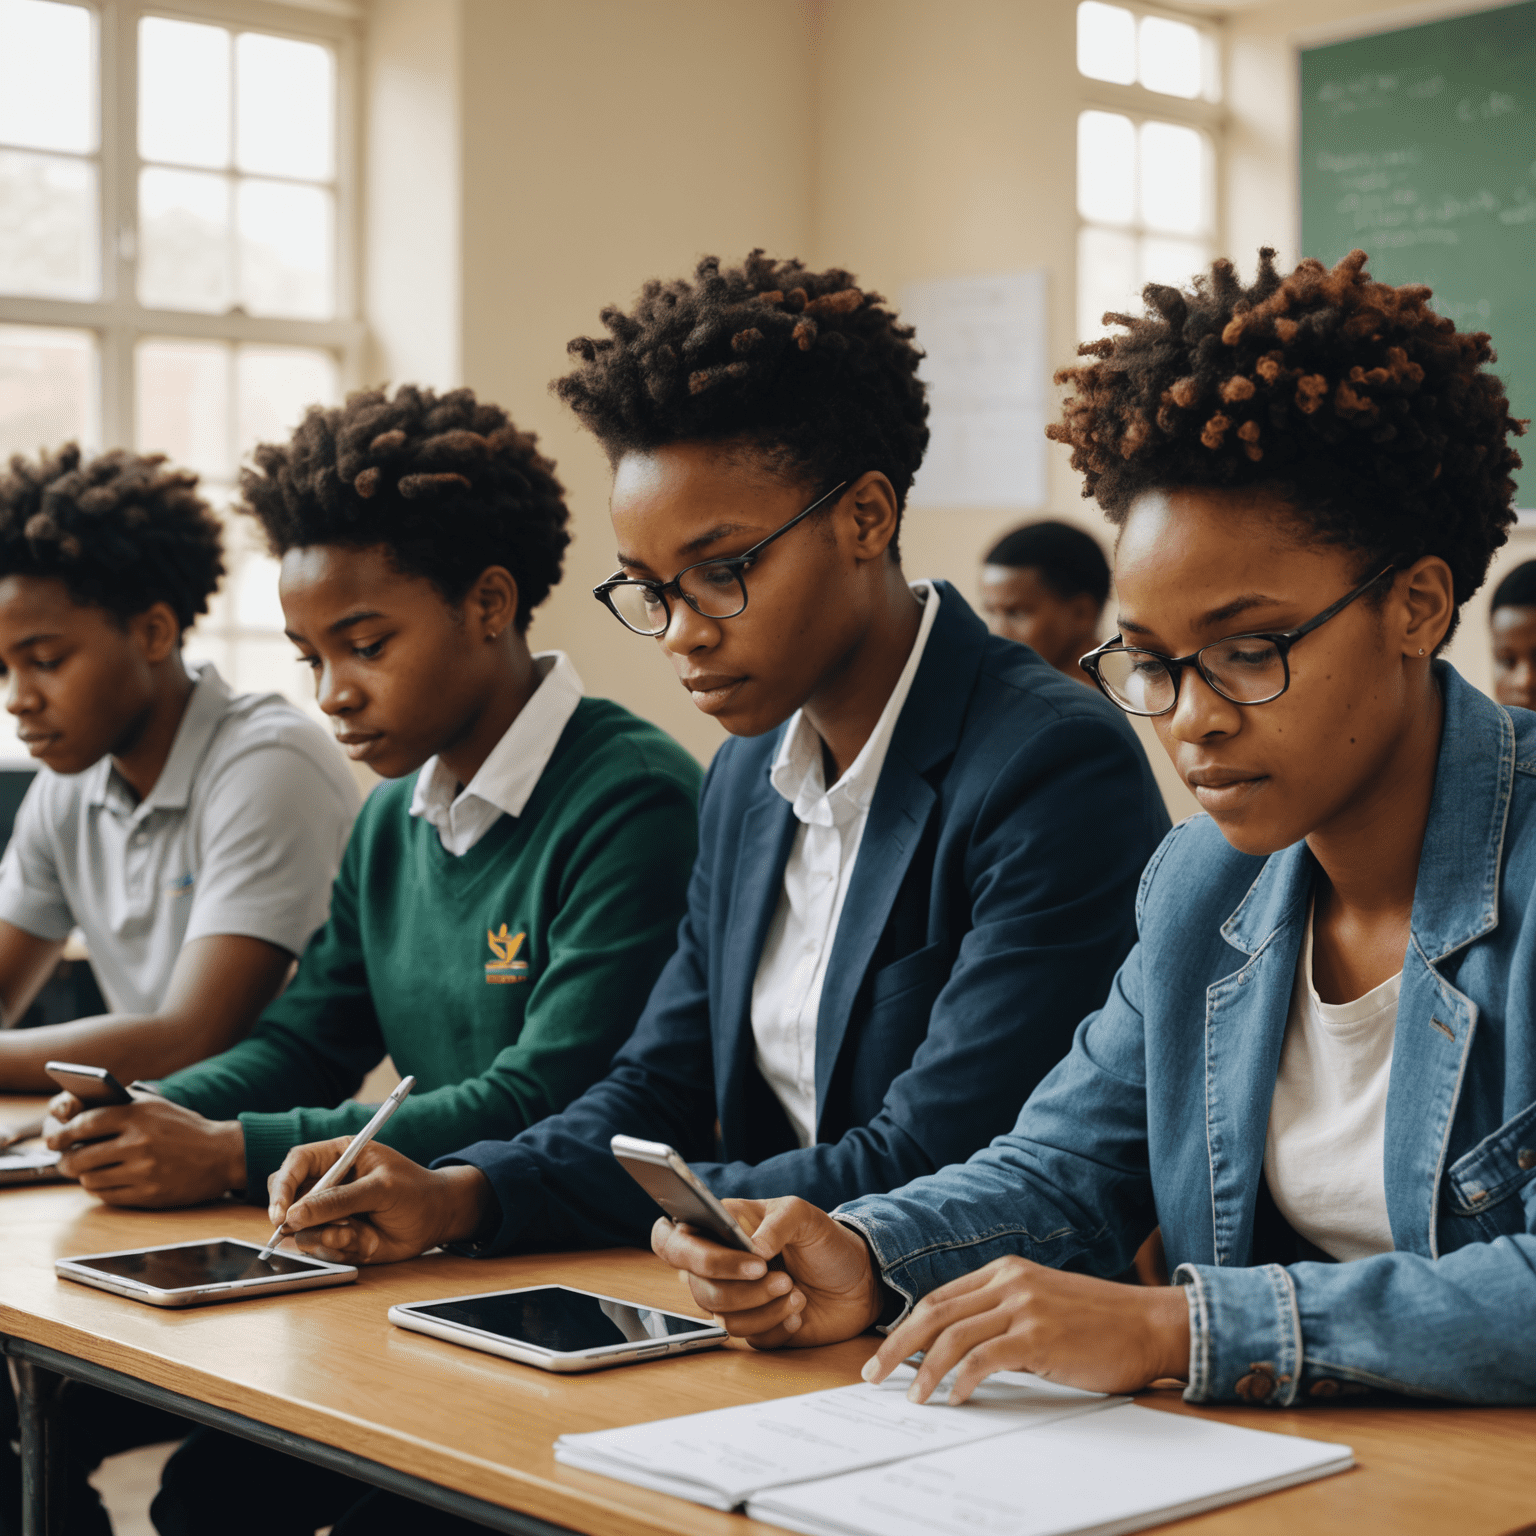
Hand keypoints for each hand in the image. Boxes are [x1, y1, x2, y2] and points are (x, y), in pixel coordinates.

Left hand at [43, 1093, 245, 1207]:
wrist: (222, 1154)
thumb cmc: (184, 1127)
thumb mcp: (155, 1106)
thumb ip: (120, 1105)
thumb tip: (76, 1115)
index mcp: (138, 1115)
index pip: (84, 1124)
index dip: (62, 1133)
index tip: (55, 1139)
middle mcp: (139, 1142)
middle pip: (79, 1157)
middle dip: (66, 1161)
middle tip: (66, 1160)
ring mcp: (143, 1170)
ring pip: (89, 1179)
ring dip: (84, 1176)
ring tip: (89, 1170)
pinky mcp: (148, 1194)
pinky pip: (107, 1196)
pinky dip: (101, 1189)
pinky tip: (107, 1181)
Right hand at [266, 1140, 494, 1264]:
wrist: (435, 1220)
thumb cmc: (414, 1192)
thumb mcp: (381, 1189)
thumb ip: (339, 1200)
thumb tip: (295, 1214)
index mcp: (338, 1156)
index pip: (296, 1163)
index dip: (283, 1186)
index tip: (282, 1213)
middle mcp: (326, 1184)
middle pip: (285, 1197)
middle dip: (290, 1216)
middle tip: (302, 1228)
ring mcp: (328, 1212)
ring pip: (300, 1229)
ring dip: (324, 1235)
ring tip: (356, 1233)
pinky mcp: (334, 1236)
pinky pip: (319, 1248)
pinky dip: (338, 1248)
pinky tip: (362, 1241)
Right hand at [650, 1196, 881, 1348]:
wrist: (858, 1280)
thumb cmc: (824, 1240)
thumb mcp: (803, 1215)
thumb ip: (777, 1223)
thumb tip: (753, 1248)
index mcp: (719, 1229)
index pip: (672, 1240)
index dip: (693, 1256)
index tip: (746, 1260)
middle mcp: (719, 1265)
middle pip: (698, 1288)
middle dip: (744, 1288)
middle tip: (780, 1276)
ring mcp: (735, 1299)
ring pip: (723, 1317)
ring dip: (765, 1307)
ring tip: (796, 1291)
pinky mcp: (754, 1328)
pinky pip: (749, 1338)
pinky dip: (777, 1325)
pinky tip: (798, 1310)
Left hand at [863, 1256, 1190, 1403]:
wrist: (1151, 1324)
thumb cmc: (1101, 1323)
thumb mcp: (1043, 1305)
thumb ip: (1005, 1316)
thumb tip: (962, 1350)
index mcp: (1006, 1270)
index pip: (941, 1297)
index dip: (908, 1326)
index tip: (888, 1352)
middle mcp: (1008, 1281)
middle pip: (934, 1312)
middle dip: (897, 1344)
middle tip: (874, 1373)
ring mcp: (1023, 1306)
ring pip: (952, 1335)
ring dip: (923, 1369)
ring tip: (911, 1396)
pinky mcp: (1038, 1335)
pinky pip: (983, 1357)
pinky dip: (960, 1379)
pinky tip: (953, 1397)